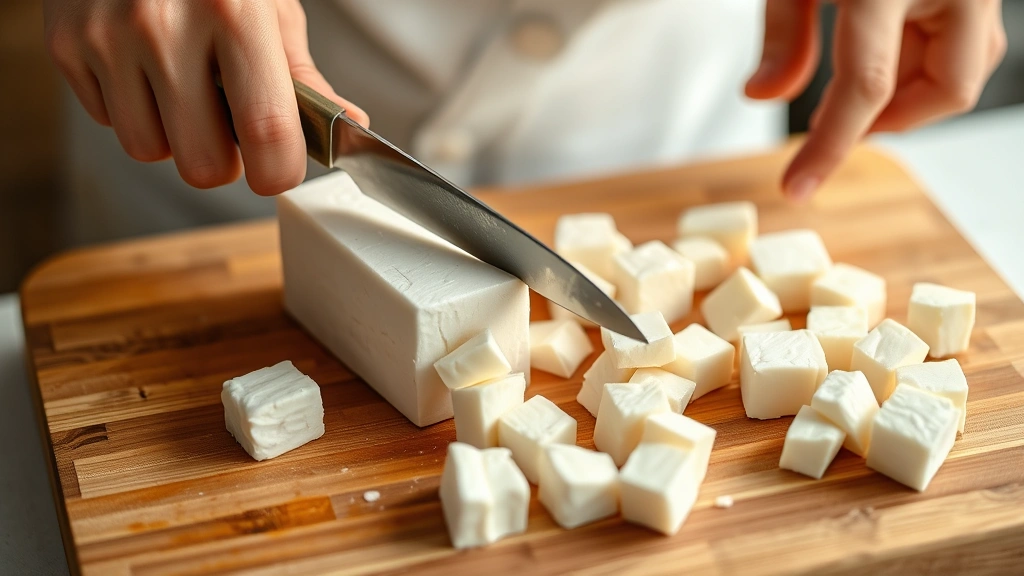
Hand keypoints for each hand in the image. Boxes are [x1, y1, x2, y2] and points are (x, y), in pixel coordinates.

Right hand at [44, 0, 369, 194]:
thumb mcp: (269, 4)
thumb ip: (302, 74)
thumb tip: (347, 124)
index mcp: (233, 13)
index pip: (265, 132)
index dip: (277, 171)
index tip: (278, 170)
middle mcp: (164, 27)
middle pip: (201, 164)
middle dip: (222, 159)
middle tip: (228, 126)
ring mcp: (107, 37)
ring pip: (148, 150)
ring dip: (173, 135)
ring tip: (183, 87)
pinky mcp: (66, 45)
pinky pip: (107, 121)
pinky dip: (131, 108)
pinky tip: (144, 67)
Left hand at [745, 0, 1005, 199]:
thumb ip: (784, 32)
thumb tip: (764, 97)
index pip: (867, 88)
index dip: (830, 148)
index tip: (799, 187)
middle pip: (949, 88)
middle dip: (894, 118)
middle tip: (841, 123)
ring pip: (967, 62)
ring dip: (914, 84)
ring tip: (860, 69)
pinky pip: (969, 32)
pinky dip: (927, 50)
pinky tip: (886, 35)